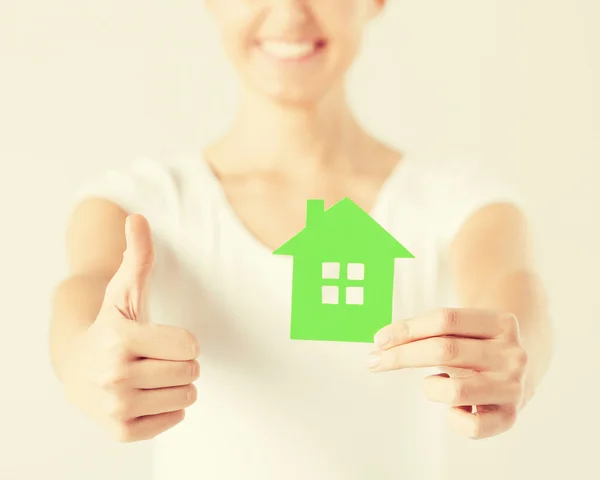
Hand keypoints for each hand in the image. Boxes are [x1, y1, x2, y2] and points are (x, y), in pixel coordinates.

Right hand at [61, 214, 200, 441]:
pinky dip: (168, 408)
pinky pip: (174, 420)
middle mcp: (115, 376)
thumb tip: (138, 217)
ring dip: (177, 384)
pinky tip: (145, 395)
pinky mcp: (122, 431)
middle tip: (154, 357)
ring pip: (187, 396)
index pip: (191, 345)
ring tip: (149, 374)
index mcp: (120, 339)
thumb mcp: (124, 290)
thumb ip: (138, 255)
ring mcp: (117, 408)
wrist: (78, 366)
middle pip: (191, 372)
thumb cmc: (112, 324)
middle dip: (181, 362)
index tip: (159, 337)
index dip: (183, 339)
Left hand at [368, 308, 527, 438]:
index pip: (445, 319)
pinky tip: (454, 406)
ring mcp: (512, 387)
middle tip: (375, 360)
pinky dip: (452, 418)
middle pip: (444, 349)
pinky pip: (470, 426)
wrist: (525, 370)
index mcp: (501, 323)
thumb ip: (428, 330)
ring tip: (434, 383)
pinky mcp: (509, 417)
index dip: (407, 328)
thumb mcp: (464, 329)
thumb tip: (382, 342)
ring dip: (430, 387)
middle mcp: (512, 354)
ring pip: (454, 390)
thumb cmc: (479, 346)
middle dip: (402, 355)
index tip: (379, 339)